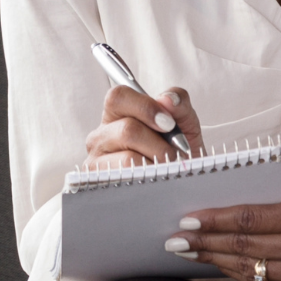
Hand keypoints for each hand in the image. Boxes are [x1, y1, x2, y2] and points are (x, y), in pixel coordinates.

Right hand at [85, 84, 202, 167]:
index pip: (118, 97)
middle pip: (127, 130)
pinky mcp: (101, 183)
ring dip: (156, 163)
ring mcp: (97, 160)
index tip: (169, 123)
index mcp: (117, 113)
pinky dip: (149, 177)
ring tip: (167, 166)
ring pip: (128, 158)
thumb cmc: (177, 147)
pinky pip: (128, 178)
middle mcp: (102, 135)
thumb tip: (166, 99)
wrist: (182, 177)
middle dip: (159, 144)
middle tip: (175, 152)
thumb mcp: (183, 120)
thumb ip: (178, 101)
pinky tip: (155, 177)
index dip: (145, 107)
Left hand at [166, 196, 280, 280]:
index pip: (250, 220)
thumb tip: (227, 209)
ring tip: (189, 252)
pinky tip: (218, 266)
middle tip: (175, 239)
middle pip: (243, 246)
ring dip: (214, 260)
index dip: (215, 220)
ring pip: (247, 268)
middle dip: (204, 242)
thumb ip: (276, 206)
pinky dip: (236, 274)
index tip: (189, 219)